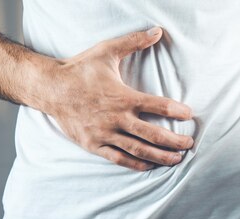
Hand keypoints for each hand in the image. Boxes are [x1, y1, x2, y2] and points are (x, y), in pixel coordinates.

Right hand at [40, 27, 193, 170]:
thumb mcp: (107, 51)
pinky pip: (119, 158)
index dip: (177, 111)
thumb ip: (134, 42)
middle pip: (153, 135)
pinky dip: (136, 164)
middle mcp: (117, 118)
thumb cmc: (80, 69)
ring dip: (160, 156)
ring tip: (176, 159)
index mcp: (124, 97)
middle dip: (174, 141)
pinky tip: (149, 166)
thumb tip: (157, 31)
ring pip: (139, 150)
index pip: (158, 106)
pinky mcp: (94, 144)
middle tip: (189, 144)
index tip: (189, 115)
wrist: (50, 88)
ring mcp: (105, 134)